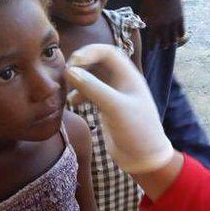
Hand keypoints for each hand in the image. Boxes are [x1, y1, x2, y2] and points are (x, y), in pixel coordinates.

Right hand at [65, 44, 173, 173]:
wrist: (144, 158)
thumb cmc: (136, 131)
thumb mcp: (114, 108)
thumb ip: (93, 88)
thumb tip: (70, 71)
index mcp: (129, 77)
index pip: (108, 52)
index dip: (90, 52)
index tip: (74, 63)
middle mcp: (122, 82)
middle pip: (98, 62)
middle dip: (81, 64)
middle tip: (66, 74)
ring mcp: (115, 95)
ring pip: (93, 77)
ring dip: (79, 79)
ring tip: (66, 88)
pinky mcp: (108, 108)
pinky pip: (90, 93)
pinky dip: (80, 94)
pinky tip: (73, 103)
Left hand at [139, 0, 184, 49]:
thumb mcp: (143, 7)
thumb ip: (143, 18)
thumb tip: (141, 25)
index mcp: (154, 24)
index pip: (152, 40)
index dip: (152, 46)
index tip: (151, 49)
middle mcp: (164, 26)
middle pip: (164, 41)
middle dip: (163, 45)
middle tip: (162, 46)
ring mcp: (173, 23)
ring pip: (174, 38)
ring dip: (171, 42)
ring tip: (170, 43)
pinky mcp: (181, 18)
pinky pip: (182, 31)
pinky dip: (180, 35)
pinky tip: (179, 36)